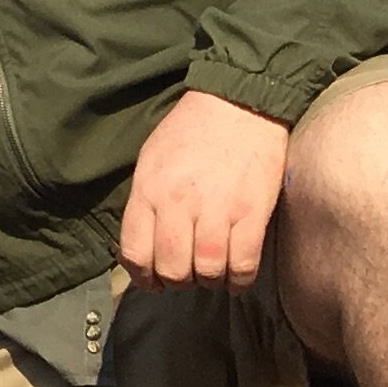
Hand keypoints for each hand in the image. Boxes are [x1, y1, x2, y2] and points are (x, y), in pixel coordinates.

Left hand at [118, 89, 292, 288]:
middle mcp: (178, 204)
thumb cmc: (190, 131)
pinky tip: (236, 276)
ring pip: (207, 272)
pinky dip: (238, 280)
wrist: (237, 104)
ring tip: (212, 273)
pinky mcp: (252, 213)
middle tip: (187, 276)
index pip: (135, 252)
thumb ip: (145, 202)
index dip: (142, 277)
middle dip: (177, 282)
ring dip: (209, 282)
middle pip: (172, 269)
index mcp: (149, 191)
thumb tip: (144, 244)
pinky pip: (242, 265)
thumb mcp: (151, 160)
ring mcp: (217, 210)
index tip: (153, 281)